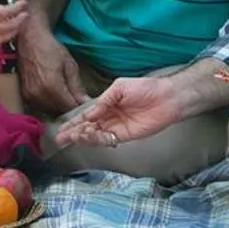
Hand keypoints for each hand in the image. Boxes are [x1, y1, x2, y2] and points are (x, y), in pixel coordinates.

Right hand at [16, 17, 88, 114]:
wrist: (29, 40)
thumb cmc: (51, 49)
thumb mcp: (69, 65)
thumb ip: (77, 87)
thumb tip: (85, 103)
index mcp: (52, 87)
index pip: (69, 108)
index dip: (79, 108)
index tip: (85, 104)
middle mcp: (39, 95)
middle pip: (59, 112)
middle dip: (69, 109)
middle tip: (76, 100)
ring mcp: (29, 96)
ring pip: (49, 111)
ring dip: (59, 108)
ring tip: (65, 97)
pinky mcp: (24, 96)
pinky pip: (40, 107)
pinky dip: (49, 105)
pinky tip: (54, 96)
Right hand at [56, 75, 184, 146]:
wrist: (167, 98)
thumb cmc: (146, 88)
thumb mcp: (120, 87)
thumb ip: (104, 101)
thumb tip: (89, 113)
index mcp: (107, 104)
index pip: (87, 115)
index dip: (74, 122)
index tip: (62, 128)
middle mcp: (110, 117)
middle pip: (88, 128)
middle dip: (74, 133)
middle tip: (62, 138)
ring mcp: (117, 127)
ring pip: (96, 135)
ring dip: (84, 136)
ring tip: (76, 135)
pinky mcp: (125, 136)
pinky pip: (107, 140)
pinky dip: (98, 139)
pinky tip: (91, 136)